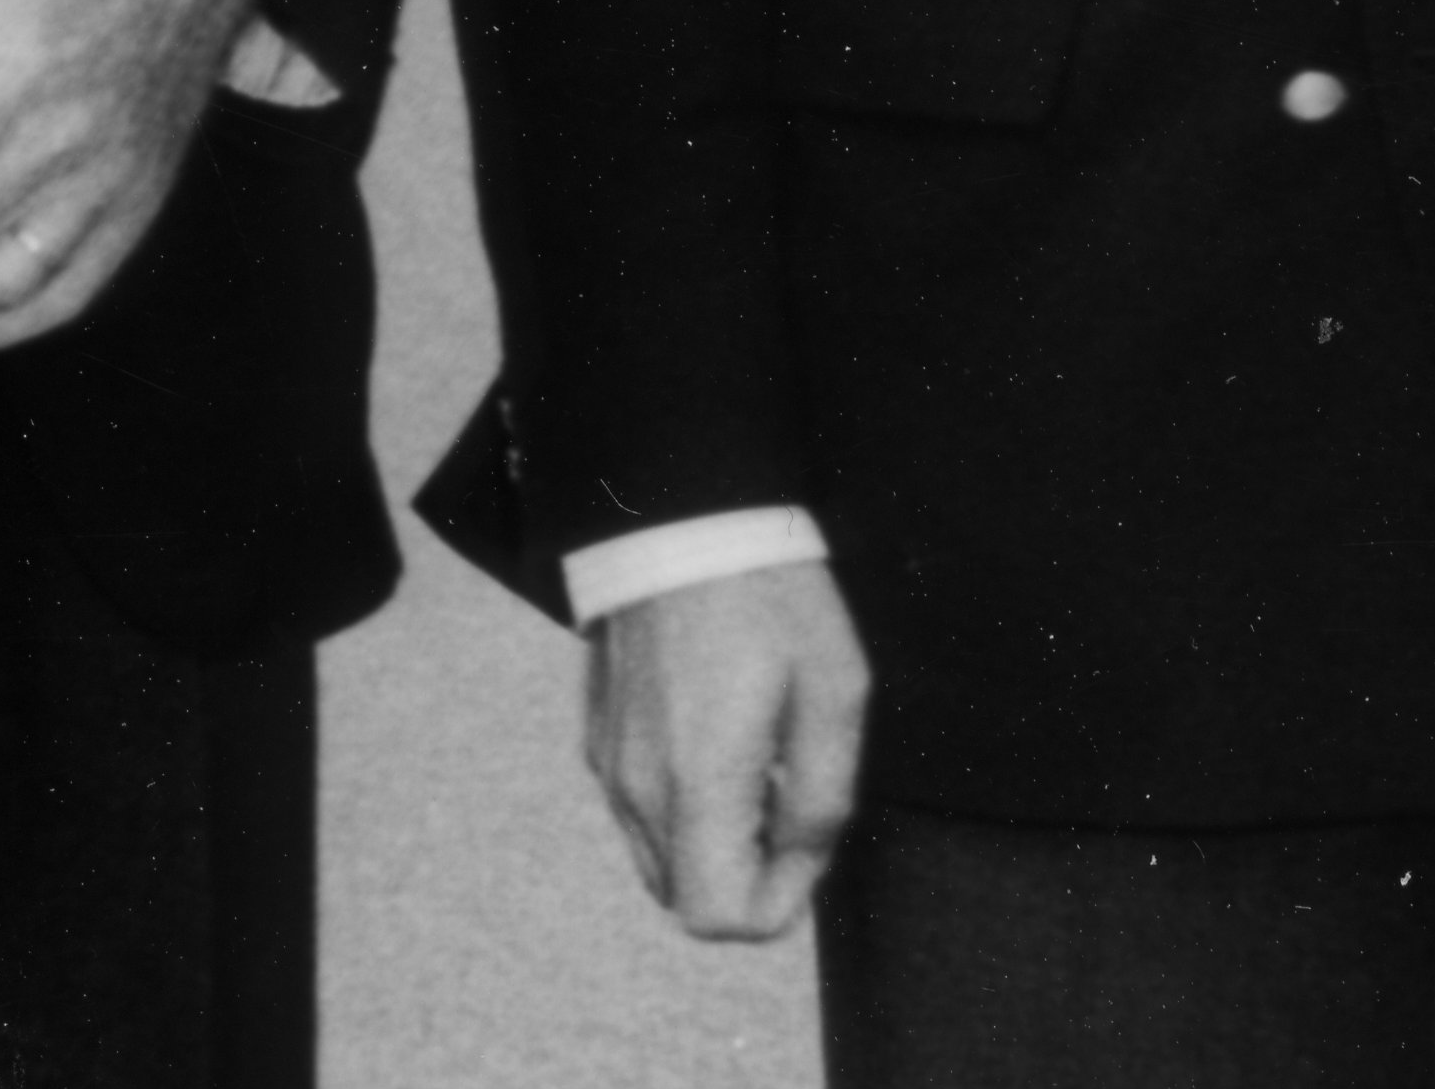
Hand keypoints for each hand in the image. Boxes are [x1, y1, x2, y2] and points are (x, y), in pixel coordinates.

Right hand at [587, 563, 869, 942]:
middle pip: (688, 900)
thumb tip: (801, 863)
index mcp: (696, 782)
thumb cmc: (769, 597)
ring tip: (759, 761)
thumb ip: (823, 797)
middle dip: (747, 875)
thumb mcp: (835, 692)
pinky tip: (721, 736)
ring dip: (715, 842)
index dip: (780, 900)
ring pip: (663, 860)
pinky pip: (643, 812)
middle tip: (790, 797)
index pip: (720, 917)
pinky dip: (685, 806)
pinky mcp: (599, 738)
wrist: (682, 516)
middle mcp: (637, 788)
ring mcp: (609, 764)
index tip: (809, 836)